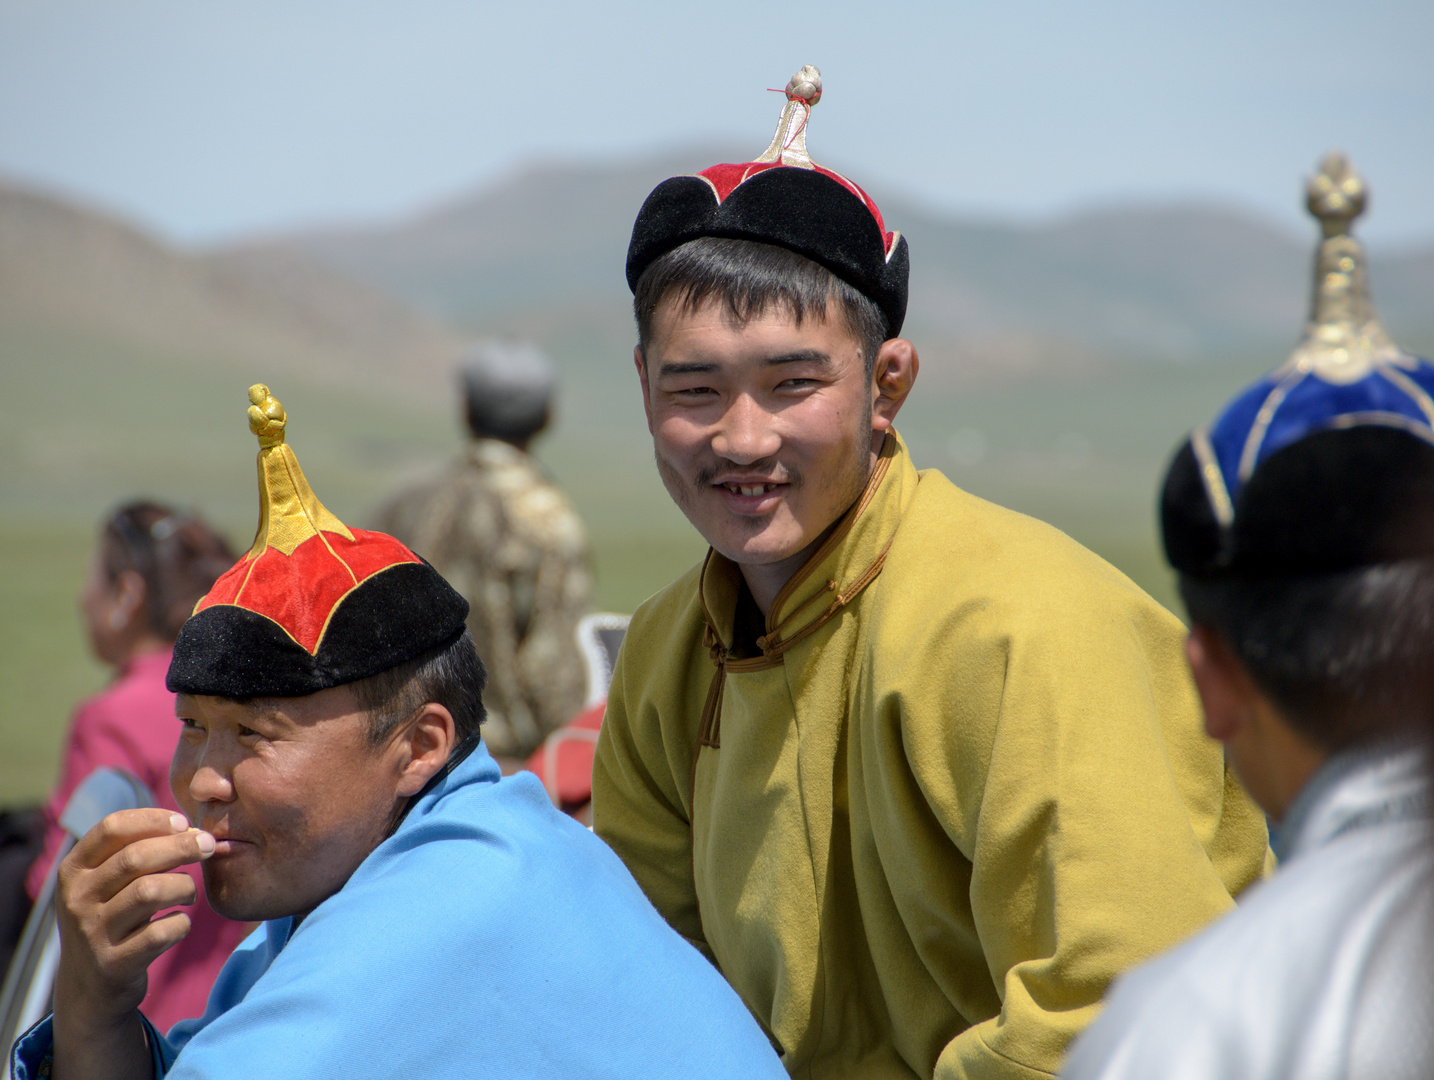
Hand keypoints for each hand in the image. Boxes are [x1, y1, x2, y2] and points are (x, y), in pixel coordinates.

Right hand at [51, 809, 212, 1079]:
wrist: (90, 988)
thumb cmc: (112, 918)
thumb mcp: (106, 883)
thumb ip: (135, 852)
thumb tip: (191, 828)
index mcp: (73, 871)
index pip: (111, 828)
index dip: (153, 818)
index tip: (184, 822)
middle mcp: (77, 899)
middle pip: (136, 858)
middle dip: (182, 846)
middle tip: (209, 844)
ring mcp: (93, 933)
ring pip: (150, 892)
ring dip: (184, 886)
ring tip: (189, 892)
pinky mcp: (114, 964)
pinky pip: (161, 932)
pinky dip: (182, 923)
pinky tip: (180, 922)